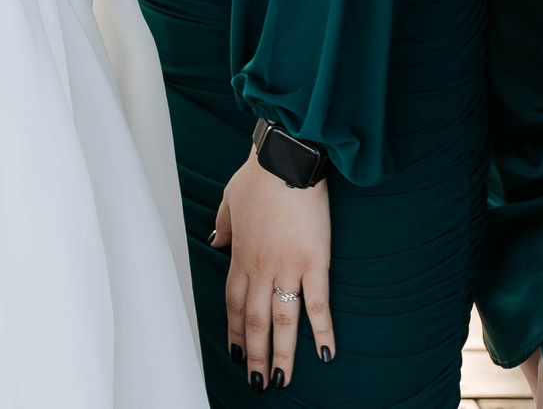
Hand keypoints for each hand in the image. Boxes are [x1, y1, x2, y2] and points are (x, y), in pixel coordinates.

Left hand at [211, 154, 334, 390]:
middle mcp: (260, 267)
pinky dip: (322, 331)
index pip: (234, 303)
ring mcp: (287, 267)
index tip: (236, 354)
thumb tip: (216, 241)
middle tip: (256, 383)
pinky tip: (326, 354)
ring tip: (280, 381)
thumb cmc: (258, 174)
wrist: (286, 158)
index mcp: (241, 254)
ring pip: (282, 321)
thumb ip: (224, 225)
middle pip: (255, 321)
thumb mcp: (229, 198)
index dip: (236, 332)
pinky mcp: (314, 261)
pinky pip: (317, 303)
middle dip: (254, 355)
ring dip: (281, 354)